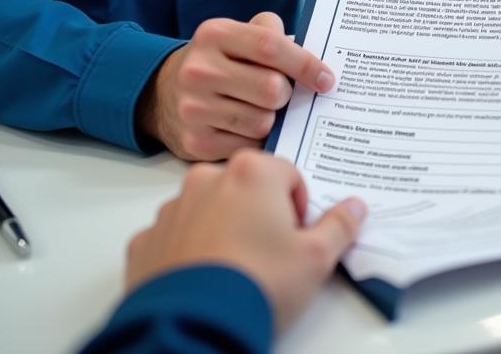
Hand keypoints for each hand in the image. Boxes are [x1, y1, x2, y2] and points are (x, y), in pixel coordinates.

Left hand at [125, 150, 365, 329]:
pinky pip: (174, 237)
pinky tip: (202, 281)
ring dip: (222, 229)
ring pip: (207, 209)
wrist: (192, 329)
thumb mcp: (317, 259)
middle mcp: (207, 179)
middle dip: (258, 214)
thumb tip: (355, 207)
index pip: (288, 176)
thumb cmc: (259, 285)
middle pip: (246, 188)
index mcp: (252, 172)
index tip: (295, 240)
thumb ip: (340, 226)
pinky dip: (187, 252)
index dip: (298, 209)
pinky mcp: (145, 241)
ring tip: (233, 272)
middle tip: (268, 257)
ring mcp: (172, 209)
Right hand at [136, 12, 334, 160]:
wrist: (163, 92)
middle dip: (286, 95)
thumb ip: (271, 35)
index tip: (326, 79)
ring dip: (272, 119)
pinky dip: (256, 140)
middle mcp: (199, 70)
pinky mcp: (194, 141)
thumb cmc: (218, 61)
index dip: (305, 64)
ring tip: (260, 110)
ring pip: (262, 122)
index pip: (271, 46)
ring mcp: (193, 108)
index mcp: (214, 35)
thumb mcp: (237, 35)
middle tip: (282, 95)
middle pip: (272, 89)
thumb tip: (311, 62)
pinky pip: (248, 146)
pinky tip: (246, 128)